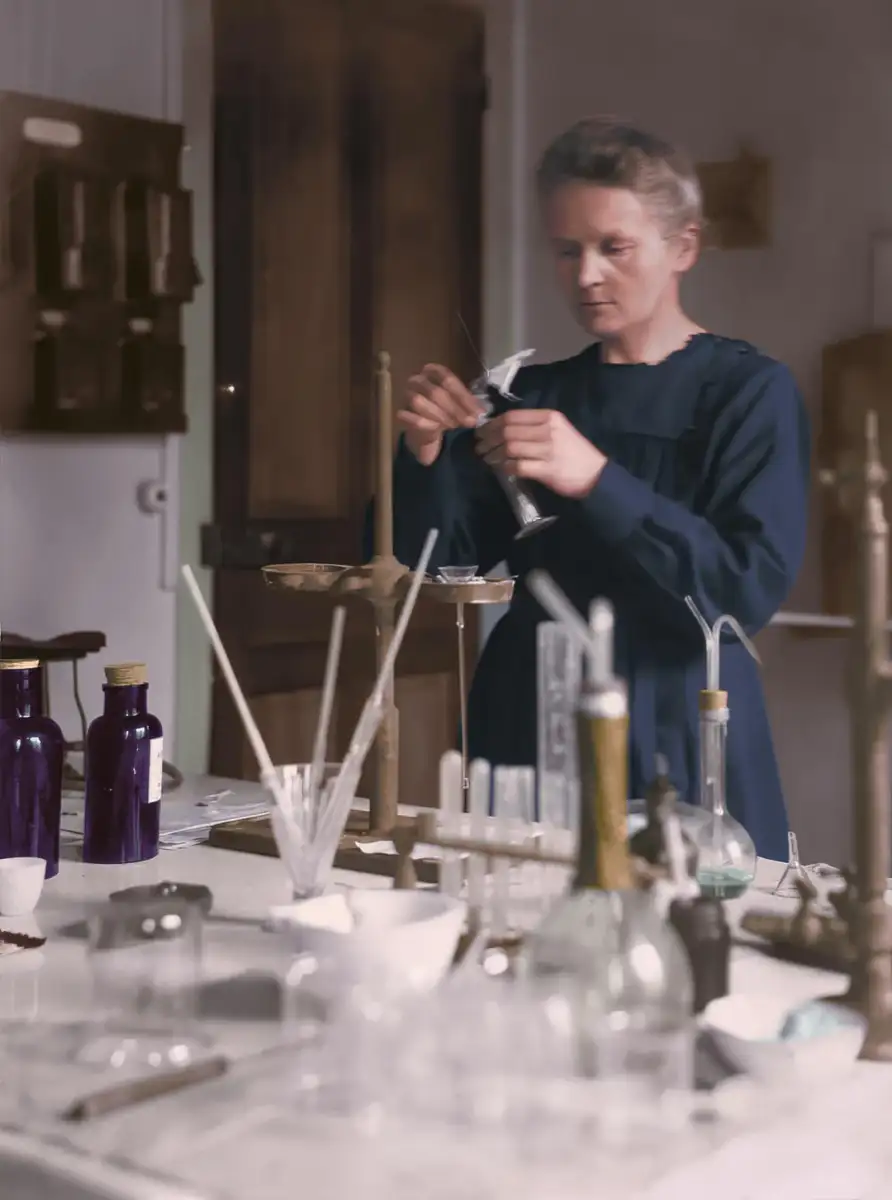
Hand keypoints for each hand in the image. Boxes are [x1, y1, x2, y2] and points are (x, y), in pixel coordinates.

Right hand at [398, 364, 482, 465]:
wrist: (425, 427)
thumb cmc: (444, 409)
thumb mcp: (459, 403)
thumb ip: (468, 404)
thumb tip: (481, 412)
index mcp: (431, 371)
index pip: (447, 379)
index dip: (463, 396)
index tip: (477, 412)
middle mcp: (417, 380)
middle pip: (435, 391)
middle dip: (455, 409)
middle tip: (469, 422)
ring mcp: (406, 396)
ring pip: (419, 402)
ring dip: (440, 416)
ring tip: (454, 426)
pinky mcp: (402, 414)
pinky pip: (411, 418)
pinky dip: (425, 424)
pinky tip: (437, 429)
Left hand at [475, 409, 606, 498]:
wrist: (595, 475)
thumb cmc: (574, 453)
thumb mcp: (558, 430)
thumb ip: (535, 427)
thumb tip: (503, 429)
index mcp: (549, 417)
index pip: (512, 416)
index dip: (492, 423)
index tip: (482, 431)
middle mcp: (548, 430)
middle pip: (508, 431)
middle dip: (488, 439)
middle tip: (479, 446)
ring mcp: (548, 450)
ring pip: (510, 448)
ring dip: (493, 454)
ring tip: (486, 458)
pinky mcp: (547, 470)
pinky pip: (518, 466)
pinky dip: (505, 467)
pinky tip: (501, 469)